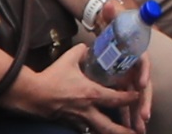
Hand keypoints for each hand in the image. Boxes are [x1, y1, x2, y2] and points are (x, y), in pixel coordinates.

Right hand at [9, 41, 146, 129]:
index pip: (116, 99)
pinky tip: (97, 131)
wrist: (33, 94)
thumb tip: (87, 47)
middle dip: (124, 131)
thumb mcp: (69, 58)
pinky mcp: (69, 123)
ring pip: (98, 130)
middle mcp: (87, 110)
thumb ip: (82, 51)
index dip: (130, 98)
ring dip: (110, 133)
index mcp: (91, 94)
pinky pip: (84, 130)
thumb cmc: (52, 76)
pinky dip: (92, 130)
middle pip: (109, 126)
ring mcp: (78, 119)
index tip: (138, 97)